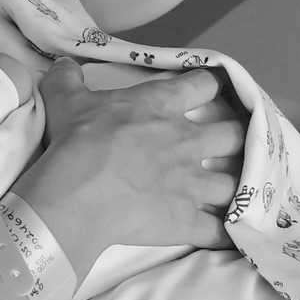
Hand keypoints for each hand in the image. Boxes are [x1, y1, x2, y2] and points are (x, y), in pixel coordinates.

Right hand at [14, 60, 243, 278]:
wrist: (79, 194)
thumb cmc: (77, 141)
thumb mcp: (65, 99)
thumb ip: (68, 78)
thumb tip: (63, 63)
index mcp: (163, 106)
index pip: (204, 85)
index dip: (209, 86)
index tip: (209, 89)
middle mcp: (187, 141)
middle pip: (233, 134)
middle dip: (235, 137)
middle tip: (227, 142)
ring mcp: (192, 183)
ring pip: (235, 182)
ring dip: (236, 186)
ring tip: (234, 190)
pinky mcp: (187, 220)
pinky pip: (220, 230)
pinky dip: (228, 233)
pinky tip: (232, 235)